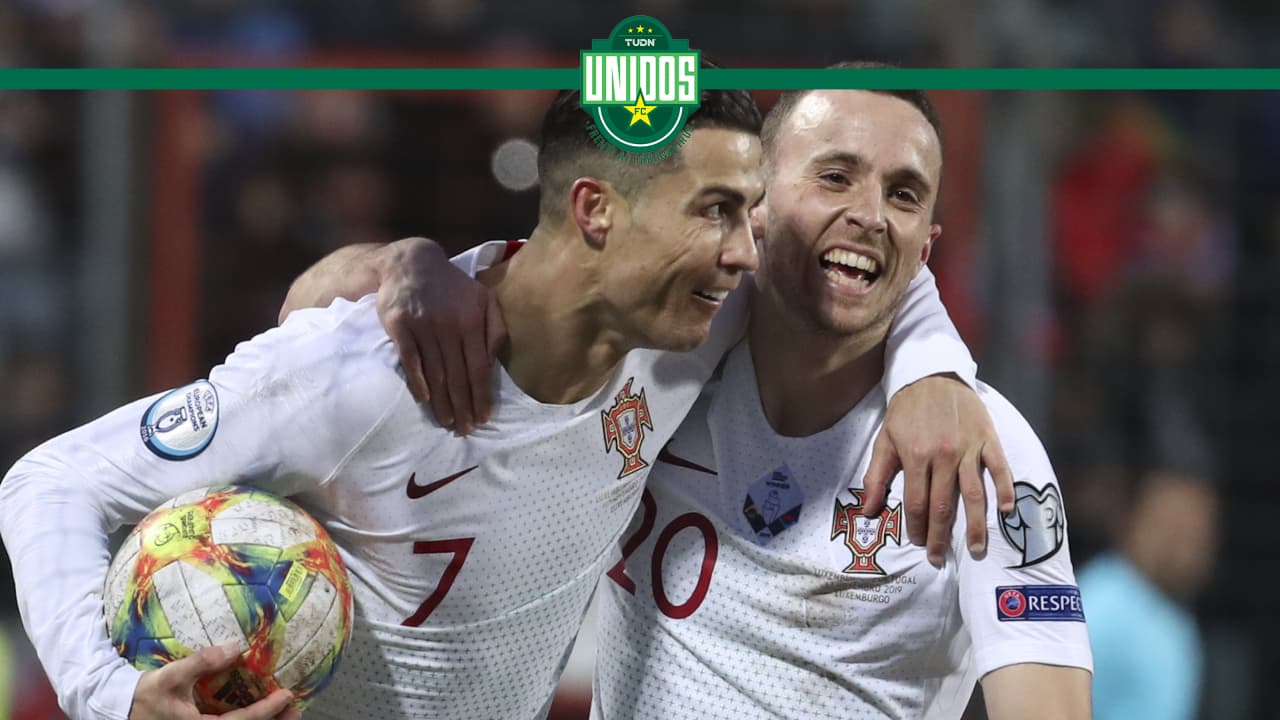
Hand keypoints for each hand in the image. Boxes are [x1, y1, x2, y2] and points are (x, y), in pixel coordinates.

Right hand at [128, 643, 300, 719]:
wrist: (121, 710)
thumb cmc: (146, 694)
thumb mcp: (170, 677)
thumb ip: (201, 663)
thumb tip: (234, 647)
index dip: (266, 711)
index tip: (286, 696)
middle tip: (296, 710)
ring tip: (288, 713)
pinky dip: (249, 719)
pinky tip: (261, 711)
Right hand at [374, 237, 506, 433]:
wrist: (412, 263)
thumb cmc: (452, 287)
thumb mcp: (482, 299)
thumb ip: (495, 328)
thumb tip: (493, 361)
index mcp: (471, 321)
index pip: (479, 367)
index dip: (482, 394)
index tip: (485, 417)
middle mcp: (449, 325)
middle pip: (458, 375)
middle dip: (463, 405)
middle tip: (466, 429)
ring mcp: (423, 326)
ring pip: (435, 372)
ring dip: (442, 401)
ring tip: (447, 422)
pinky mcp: (400, 326)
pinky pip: (410, 359)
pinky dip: (418, 381)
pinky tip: (425, 399)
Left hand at [860, 375, 1014, 566]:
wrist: (933, 376)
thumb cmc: (906, 411)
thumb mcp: (884, 440)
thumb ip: (876, 476)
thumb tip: (867, 510)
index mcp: (915, 455)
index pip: (915, 502)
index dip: (916, 527)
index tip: (918, 543)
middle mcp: (943, 455)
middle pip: (943, 505)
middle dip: (941, 536)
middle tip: (939, 558)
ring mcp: (968, 447)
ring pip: (974, 494)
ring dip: (976, 525)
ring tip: (977, 550)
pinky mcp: (988, 439)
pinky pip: (999, 468)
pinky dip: (1005, 489)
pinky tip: (1007, 511)